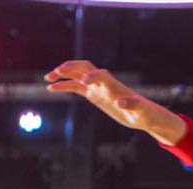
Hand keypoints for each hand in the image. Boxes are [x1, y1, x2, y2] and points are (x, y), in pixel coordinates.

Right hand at [44, 60, 186, 144]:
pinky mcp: (94, 95)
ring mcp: (97, 88)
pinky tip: (51, 88)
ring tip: (48, 79)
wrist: (144, 116)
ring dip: (63, 75)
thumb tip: (121, 103)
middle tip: (56, 73)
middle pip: (84, 68)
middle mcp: (104, 84)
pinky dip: (64, 86)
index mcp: (114, 86)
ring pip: (77, 76)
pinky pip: (76, 87)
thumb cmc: (144, 113)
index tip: (84, 82)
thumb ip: (132, 105)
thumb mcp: (140, 112)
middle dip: (70, 68)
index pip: (101, 75)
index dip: (92, 76)